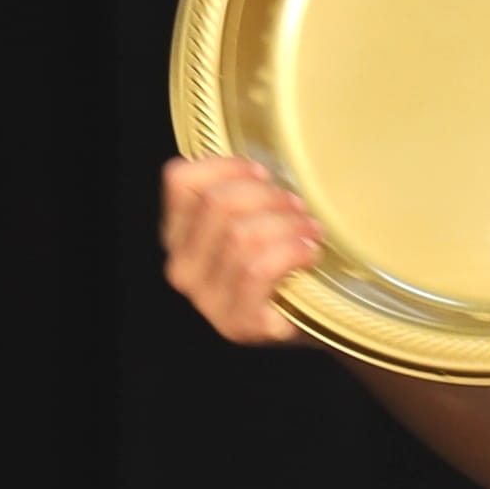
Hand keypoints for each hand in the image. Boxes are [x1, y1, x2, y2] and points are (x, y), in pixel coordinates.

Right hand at [162, 152, 321, 347]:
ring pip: (240, 236)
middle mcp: (183, 268)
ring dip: (285, 225)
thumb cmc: (282, 262)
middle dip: (267, 197)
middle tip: (297, 205)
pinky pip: (258, 270)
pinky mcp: (237, 323)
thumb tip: (261, 165)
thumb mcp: (253, 220)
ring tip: (310, 229)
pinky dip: (291, 252)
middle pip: (217, 204)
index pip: (180, 181)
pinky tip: (310, 252)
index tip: (262, 171)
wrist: (310, 318)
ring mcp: (207, 300)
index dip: (225, 166)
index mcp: (178, 235)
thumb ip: (242, 194)